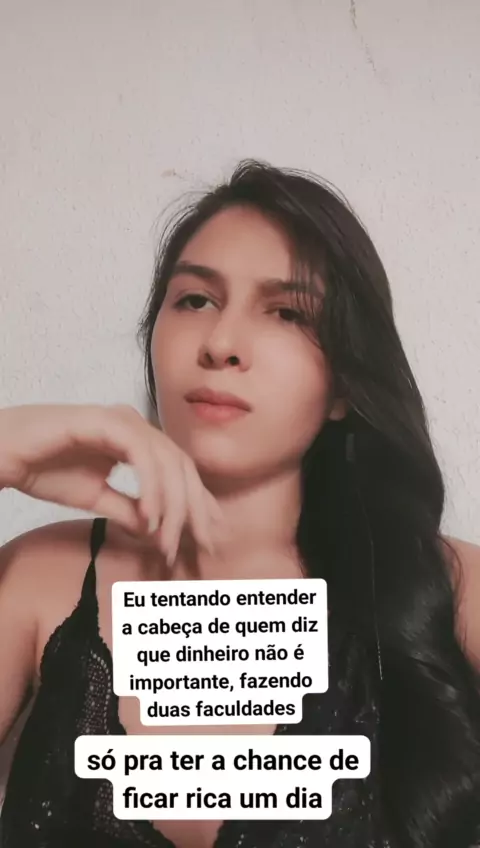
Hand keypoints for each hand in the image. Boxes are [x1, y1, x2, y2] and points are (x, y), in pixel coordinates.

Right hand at [0, 404, 222, 563]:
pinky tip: (150, 516)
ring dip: (172, 505)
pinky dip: (150, 487)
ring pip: (167, 461)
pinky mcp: (105, 421)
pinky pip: (141, 455)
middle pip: (182, 466)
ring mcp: (121, 419)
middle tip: (203, 545)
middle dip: (196, 509)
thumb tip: (156, 531)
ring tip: (167, 541)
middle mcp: (135, 424)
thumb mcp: (94, 497)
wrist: (2, 453)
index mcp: (137, 439)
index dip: (198, 505)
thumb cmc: (42, 467)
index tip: (207, 539)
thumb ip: (128, 510)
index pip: (180, 471)